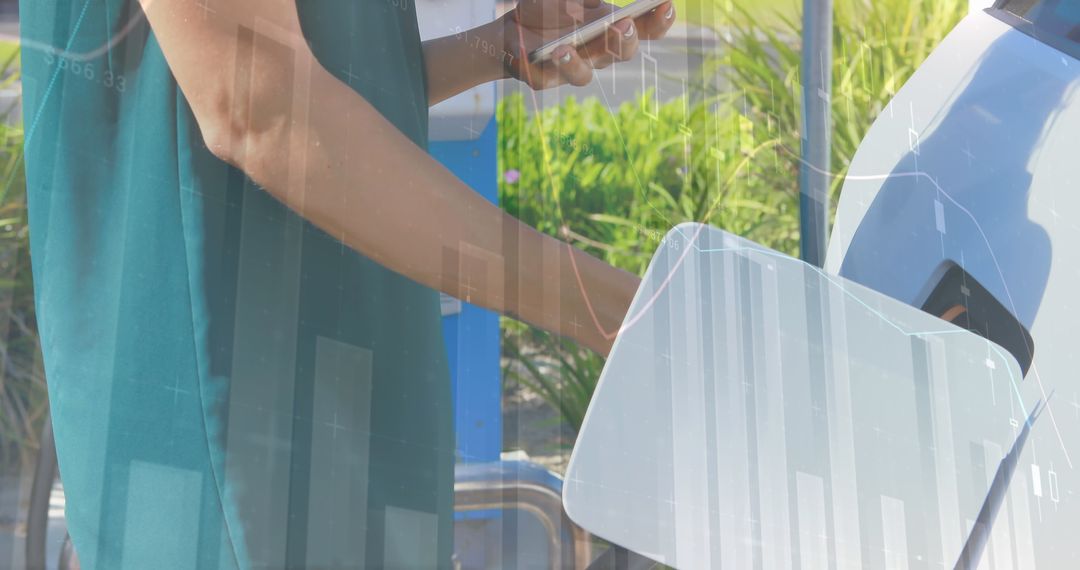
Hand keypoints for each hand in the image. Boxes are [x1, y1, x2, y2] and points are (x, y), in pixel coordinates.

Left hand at [501, 1, 675, 89]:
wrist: (510, 29)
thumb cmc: (546, 8)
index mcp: (611, 27)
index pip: (644, 28)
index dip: (659, 21)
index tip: (666, 5)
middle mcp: (598, 51)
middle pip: (621, 52)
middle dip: (625, 39)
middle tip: (624, 23)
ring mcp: (575, 67)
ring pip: (587, 73)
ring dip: (579, 60)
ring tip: (566, 46)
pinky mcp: (546, 78)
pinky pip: (548, 77)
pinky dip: (550, 63)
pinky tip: (545, 50)